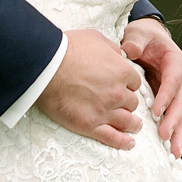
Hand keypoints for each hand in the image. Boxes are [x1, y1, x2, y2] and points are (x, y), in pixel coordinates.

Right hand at [36, 28, 143, 149]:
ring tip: (134, 126)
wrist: (46, 66)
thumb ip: (112, 49)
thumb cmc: (68, 49)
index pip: (134, 83)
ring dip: (132, 124)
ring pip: (127, 121)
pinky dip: (123, 142)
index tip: (123, 87)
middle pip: (132, 103)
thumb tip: (119, 55)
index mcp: (121, 71)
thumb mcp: (96, 38)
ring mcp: (105, 111)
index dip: (128, 85)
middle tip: (124, 105)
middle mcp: (117, 93)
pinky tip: (129, 143)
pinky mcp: (90, 125)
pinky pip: (112, 137)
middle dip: (128, 103)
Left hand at [122, 17, 181, 157]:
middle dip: (173, 119)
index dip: (166, 96)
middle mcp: (180, 79)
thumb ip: (135, 40)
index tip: (156, 111)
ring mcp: (177, 93)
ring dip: (178, 132)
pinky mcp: (171, 103)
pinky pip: (176, 120)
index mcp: (175, 61)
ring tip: (173, 151)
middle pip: (181, 101)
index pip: (173, 80)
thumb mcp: (139, 33)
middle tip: (163, 135)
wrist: (147, 41)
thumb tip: (128, 50)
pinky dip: (175, 135)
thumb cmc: (143, 37)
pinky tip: (172, 152)